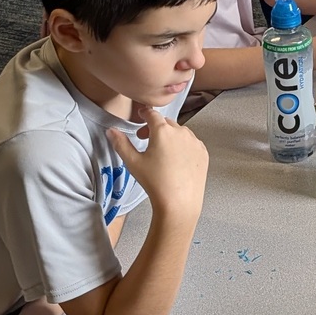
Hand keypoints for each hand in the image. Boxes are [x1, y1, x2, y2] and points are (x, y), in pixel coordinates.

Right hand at [107, 108, 207, 224]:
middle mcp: (181, 132)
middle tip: (145, 138)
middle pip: (166, 123)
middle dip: (155, 127)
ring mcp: (195, 142)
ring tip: (161, 151)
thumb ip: (121, 143)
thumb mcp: (132, 162)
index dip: (145, 113)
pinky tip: (176, 159)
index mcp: (163, 131)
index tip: (141, 114)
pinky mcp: (203, 152)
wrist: (179, 201)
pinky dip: (183, 145)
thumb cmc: (155, 182)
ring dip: (170, 136)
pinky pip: (192, 143)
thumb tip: (111, 131)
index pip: (152, 114)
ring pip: (180, 132)